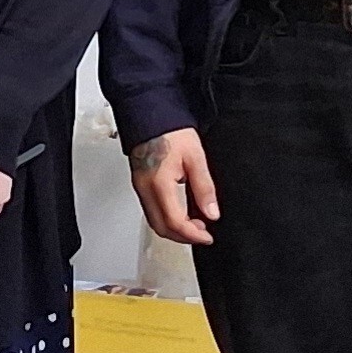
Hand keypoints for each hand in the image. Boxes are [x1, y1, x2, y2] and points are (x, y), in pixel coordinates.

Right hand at [128, 128, 219, 249]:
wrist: (151, 116)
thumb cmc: (171, 131)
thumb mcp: (196, 157)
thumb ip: (204, 188)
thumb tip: (212, 212)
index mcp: (159, 183)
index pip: (174, 221)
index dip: (192, 235)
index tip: (207, 236)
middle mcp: (145, 189)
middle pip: (161, 227)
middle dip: (183, 237)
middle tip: (203, 233)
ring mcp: (139, 188)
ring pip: (154, 222)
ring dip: (174, 229)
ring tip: (195, 224)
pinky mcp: (139, 184)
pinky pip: (151, 210)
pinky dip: (166, 219)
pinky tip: (180, 213)